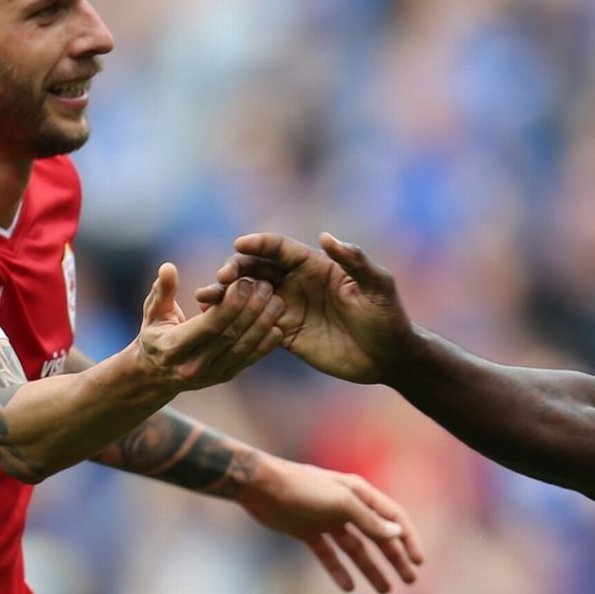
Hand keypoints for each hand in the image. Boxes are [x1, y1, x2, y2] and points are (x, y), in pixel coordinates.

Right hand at [137, 261, 283, 389]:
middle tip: (266, 287)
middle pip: (228, 336)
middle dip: (250, 310)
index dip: (228, 305)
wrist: (156, 374)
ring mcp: (210, 375)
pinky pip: (247, 361)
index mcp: (173, 347)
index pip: (208, 325)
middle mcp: (192, 365)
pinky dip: (264, 347)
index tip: (243, 283)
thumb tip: (168, 267)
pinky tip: (277, 329)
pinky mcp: (224, 377)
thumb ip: (162, 290)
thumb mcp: (152, 312)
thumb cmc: (154, 334)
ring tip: (276, 302)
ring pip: (241, 349)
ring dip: (261, 326)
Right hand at [197, 232, 412, 384]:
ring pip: (249, 296)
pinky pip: (254, 325)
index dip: (258, 245)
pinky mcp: (285, 334)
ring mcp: (289, 308)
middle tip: (219, 281)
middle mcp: (297, 283)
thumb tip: (326, 237)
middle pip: (256, 269)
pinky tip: (217, 326)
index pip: (279, 248)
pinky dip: (235, 323)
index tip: (240, 246)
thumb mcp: (378, 286)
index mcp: (315, 266)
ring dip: (227, 297)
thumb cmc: (388, 317)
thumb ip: (354, 261)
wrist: (389, 357)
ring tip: (205, 301)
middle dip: (234, 271)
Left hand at [240, 455, 425, 593]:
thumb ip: (369, 520)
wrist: (260, 487)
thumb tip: (396, 533)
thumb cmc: (303, 489)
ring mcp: (327, 520)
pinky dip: (338, 570)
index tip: (419, 561)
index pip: (393, 518)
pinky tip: (348, 587)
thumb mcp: (341, 503)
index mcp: (360, 494)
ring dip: (371, 568)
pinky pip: (328, 555)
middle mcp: (346, 507)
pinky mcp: (308, 532)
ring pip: (355, 549)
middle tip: (409, 581)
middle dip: (395, 559)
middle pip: (378, 536)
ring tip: (385, 590)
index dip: (408, 539)